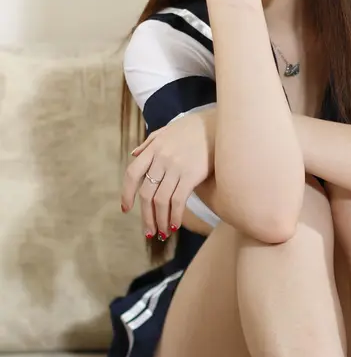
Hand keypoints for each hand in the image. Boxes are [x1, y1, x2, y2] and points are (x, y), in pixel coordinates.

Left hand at [120, 109, 215, 241]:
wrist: (219, 124)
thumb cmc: (194, 127)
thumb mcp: (167, 130)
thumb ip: (149, 143)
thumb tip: (134, 154)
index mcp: (153, 148)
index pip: (132, 174)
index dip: (126, 193)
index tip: (126, 209)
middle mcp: (161, 158)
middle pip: (146, 193)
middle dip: (146, 217)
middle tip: (149, 232)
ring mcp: (175, 167)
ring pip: (161, 201)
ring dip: (160, 221)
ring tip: (163, 233)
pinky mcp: (191, 174)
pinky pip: (178, 200)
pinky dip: (175, 216)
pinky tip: (175, 225)